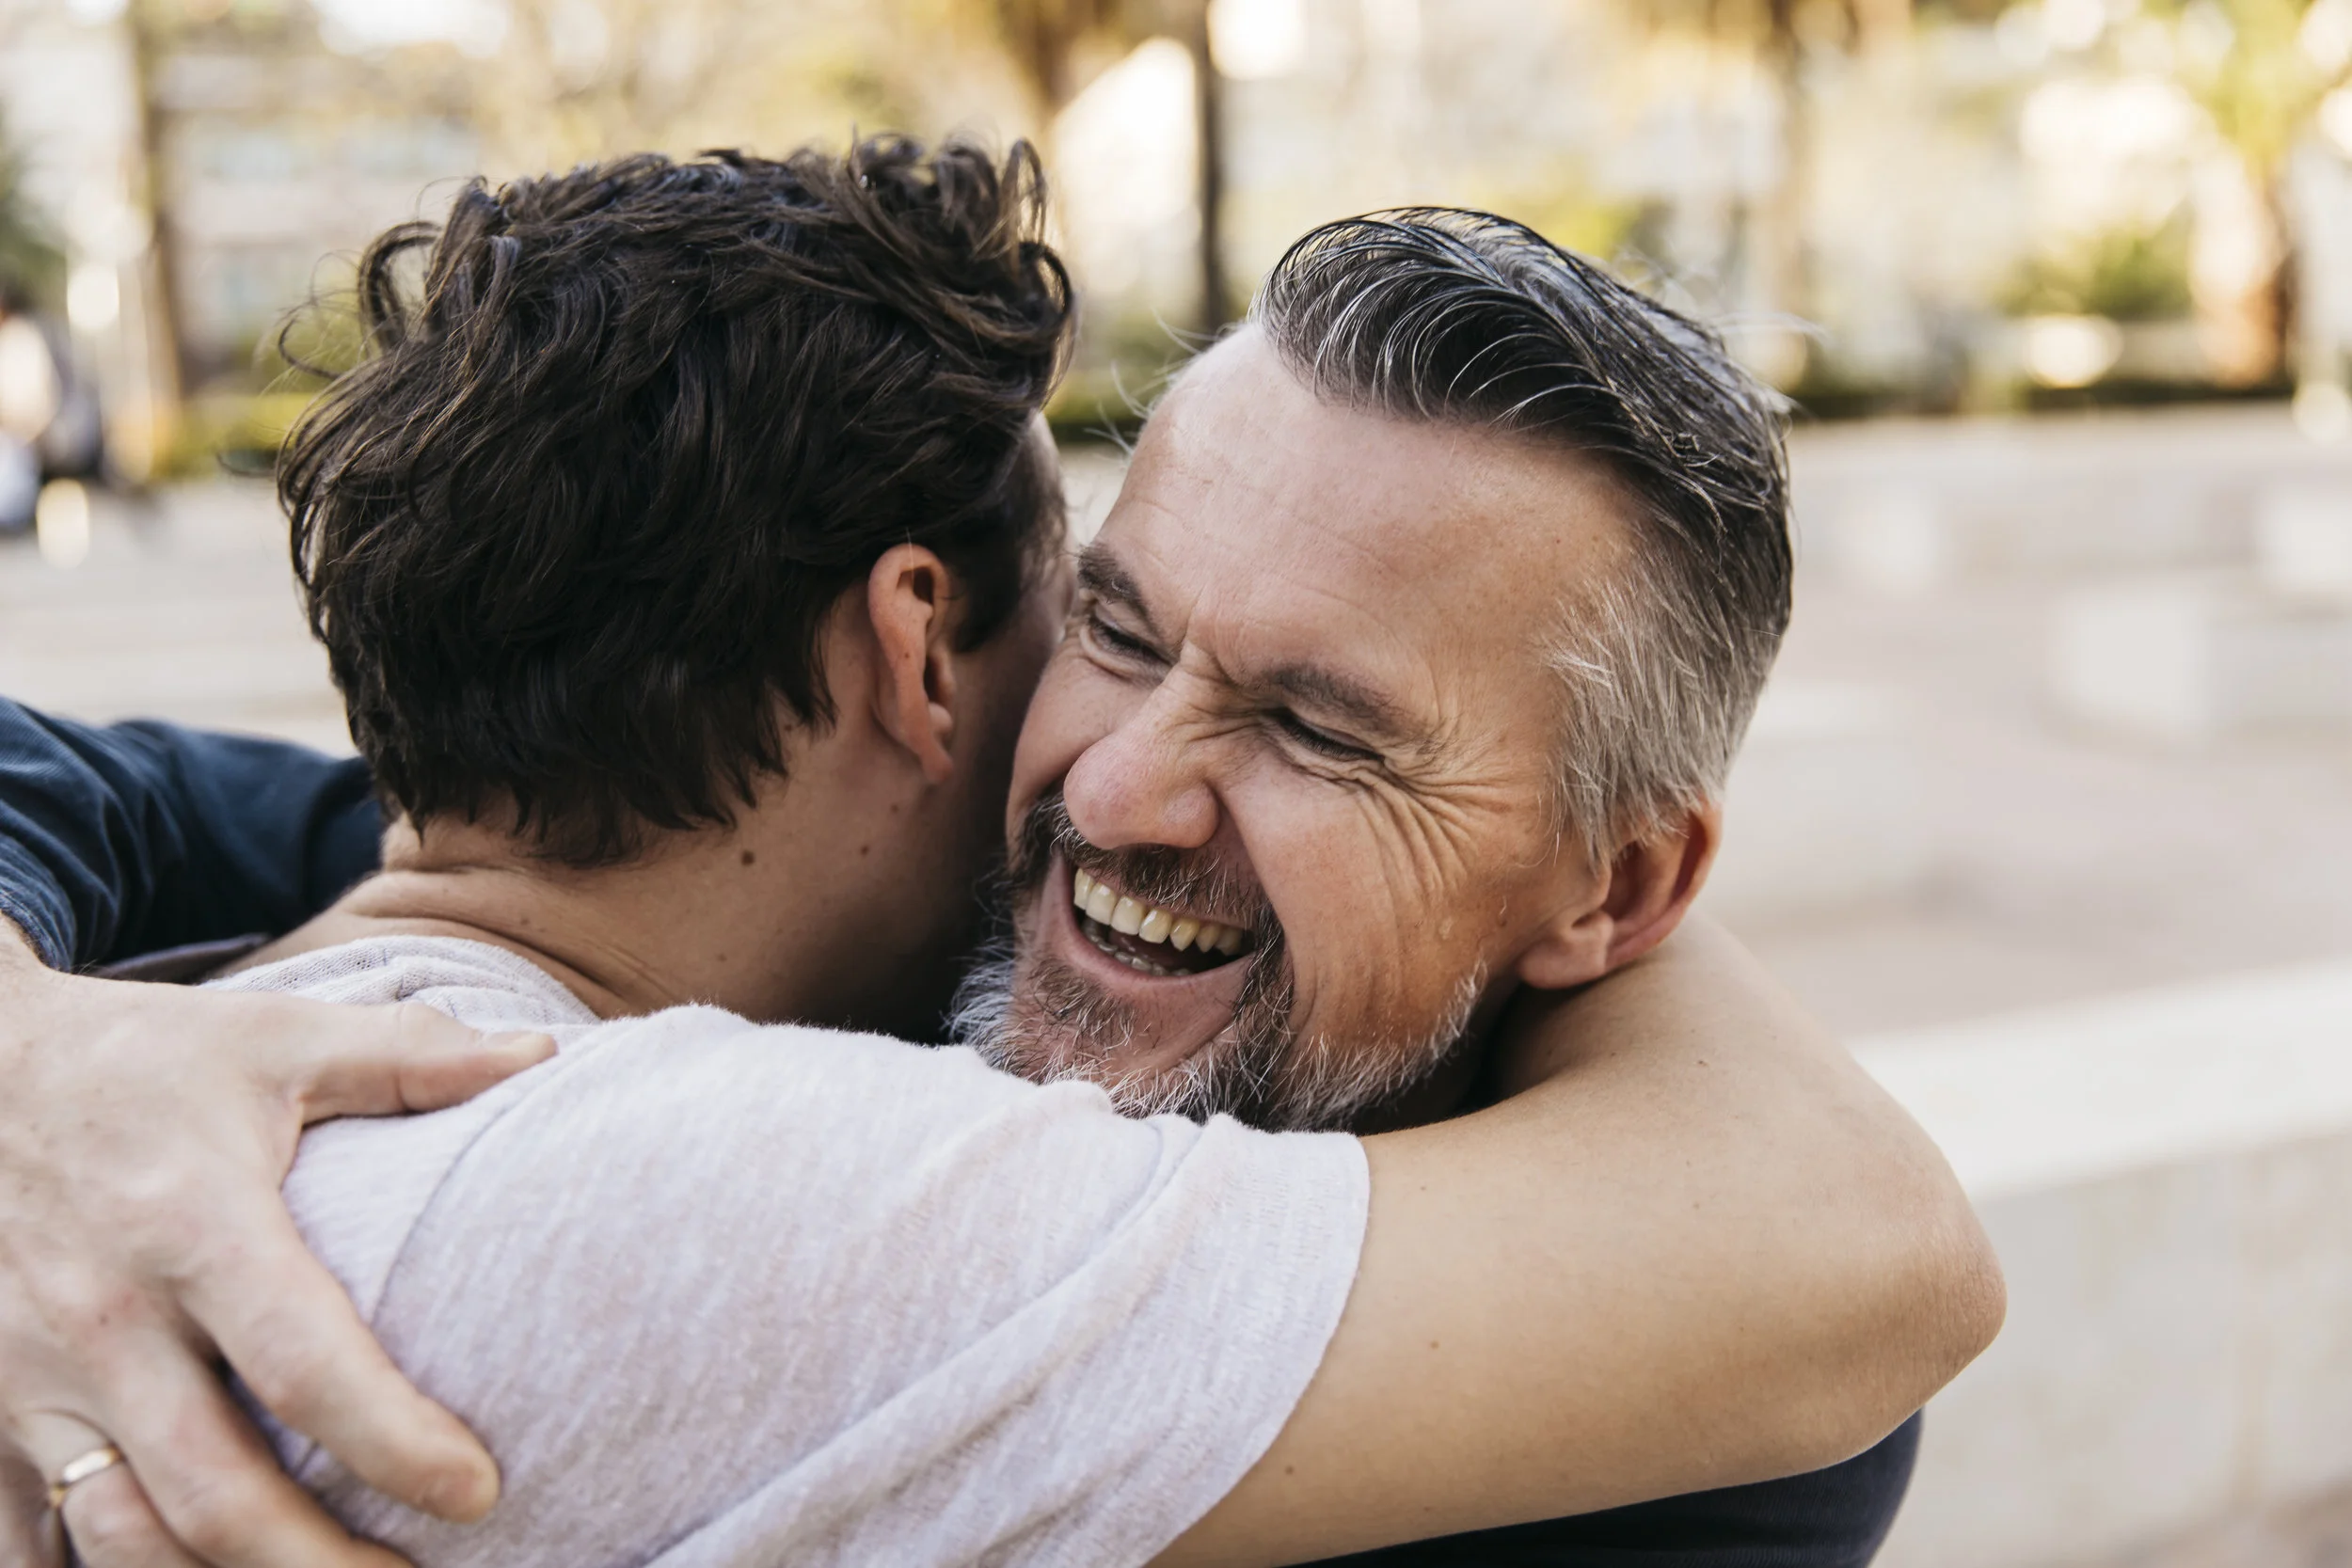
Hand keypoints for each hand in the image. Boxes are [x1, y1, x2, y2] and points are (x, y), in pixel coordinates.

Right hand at [0, 929, 554, 1566]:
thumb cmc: (146, 1059)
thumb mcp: (277, 1038)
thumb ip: (409, 1056)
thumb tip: (540, 1056)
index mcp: (191, 1226)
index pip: (301, 1363)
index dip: (393, 1442)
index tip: (478, 1491)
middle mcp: (104, 1318)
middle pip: (213, 1491)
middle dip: (320, 1565)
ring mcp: (30, 1378)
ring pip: (119, 1537)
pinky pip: (24, 1539)